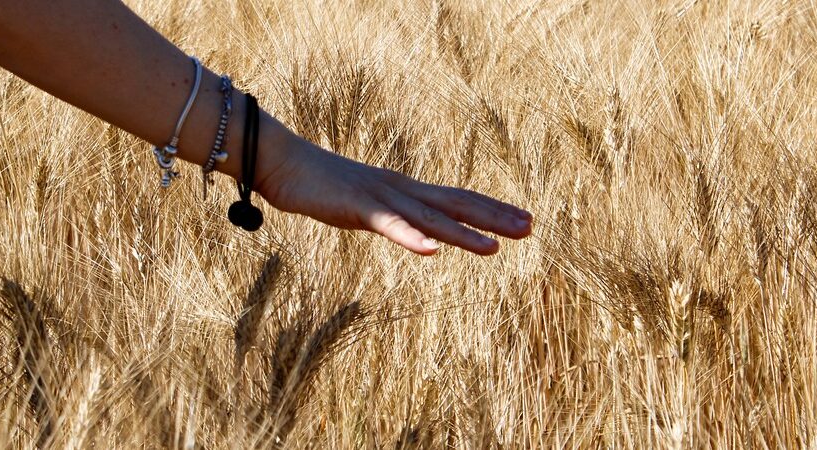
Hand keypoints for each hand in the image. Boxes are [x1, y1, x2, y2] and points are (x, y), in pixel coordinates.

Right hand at [254, 136, 532, 255]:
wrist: (285, 164)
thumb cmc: (323, 187)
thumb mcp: (367, 206)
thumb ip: (393, 217)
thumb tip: (415, 231)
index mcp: (406, 191)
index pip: (458, 199)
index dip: (493, 209)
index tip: (525, 220)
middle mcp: (402, 191)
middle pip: (456, 205)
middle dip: (494, 217)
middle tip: (531, 228)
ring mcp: (382, 199)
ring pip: (430, 219)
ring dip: (464, 234)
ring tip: (496, 249)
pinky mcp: (359, 208)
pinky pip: (390, 226)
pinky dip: (412, 238)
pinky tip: (432, 252)